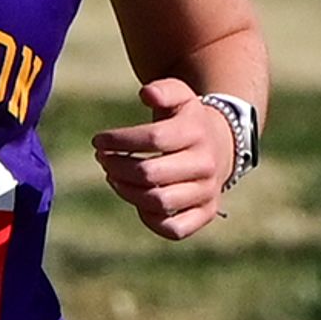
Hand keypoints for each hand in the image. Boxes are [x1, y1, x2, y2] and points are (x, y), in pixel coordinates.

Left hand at [92, 76, 237, 238]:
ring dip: (127, 191)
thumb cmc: (187, 121)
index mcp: (196, 133)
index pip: (152, 139)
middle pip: (150, 174)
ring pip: (158, 202)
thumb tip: (147, 94)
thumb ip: (164, 90)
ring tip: (114, 177)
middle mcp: (205, 165)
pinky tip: (138, 201)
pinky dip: (151, 220)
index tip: (98, 141)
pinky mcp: (206, 213)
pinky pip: (174, 229)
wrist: (221, 145)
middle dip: (117, 166)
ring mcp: (207, 192)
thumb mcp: (180, 96)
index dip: (119, 140)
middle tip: (103, 159)